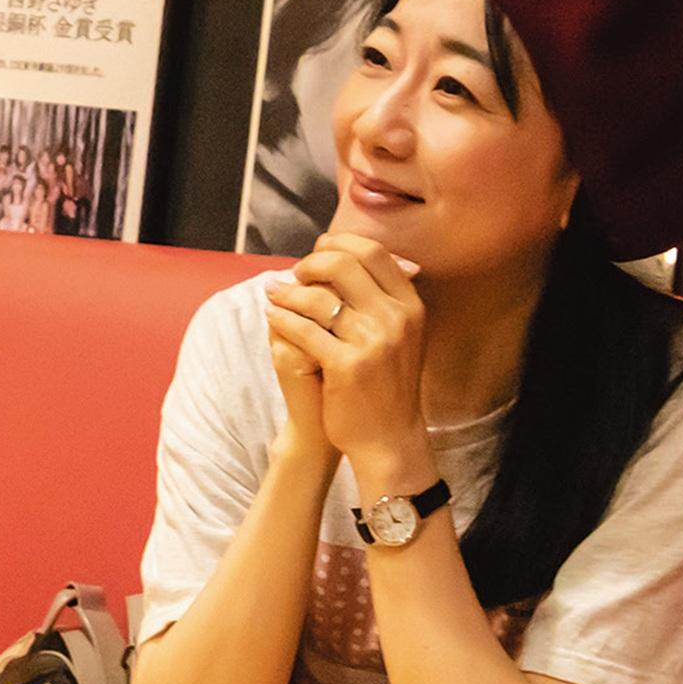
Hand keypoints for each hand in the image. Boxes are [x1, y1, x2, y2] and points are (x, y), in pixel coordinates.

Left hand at [277, 233, 429, 474]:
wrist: (389, 439)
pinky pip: (303, 329)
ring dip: (288, 291)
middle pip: (345, 264)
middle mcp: (396, 318)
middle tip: (294, 273)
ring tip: (274, 293)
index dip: (339, 244)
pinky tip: (272, 316)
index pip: (373, 252)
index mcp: (411, 305)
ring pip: (318, 296)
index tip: (318, 251)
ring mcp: (373, 342)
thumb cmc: (386, 385)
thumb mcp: (400, 335)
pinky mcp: (347, 365)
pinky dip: (282, 318)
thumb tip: (348, 254)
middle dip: (311, 262)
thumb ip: (382, 297)